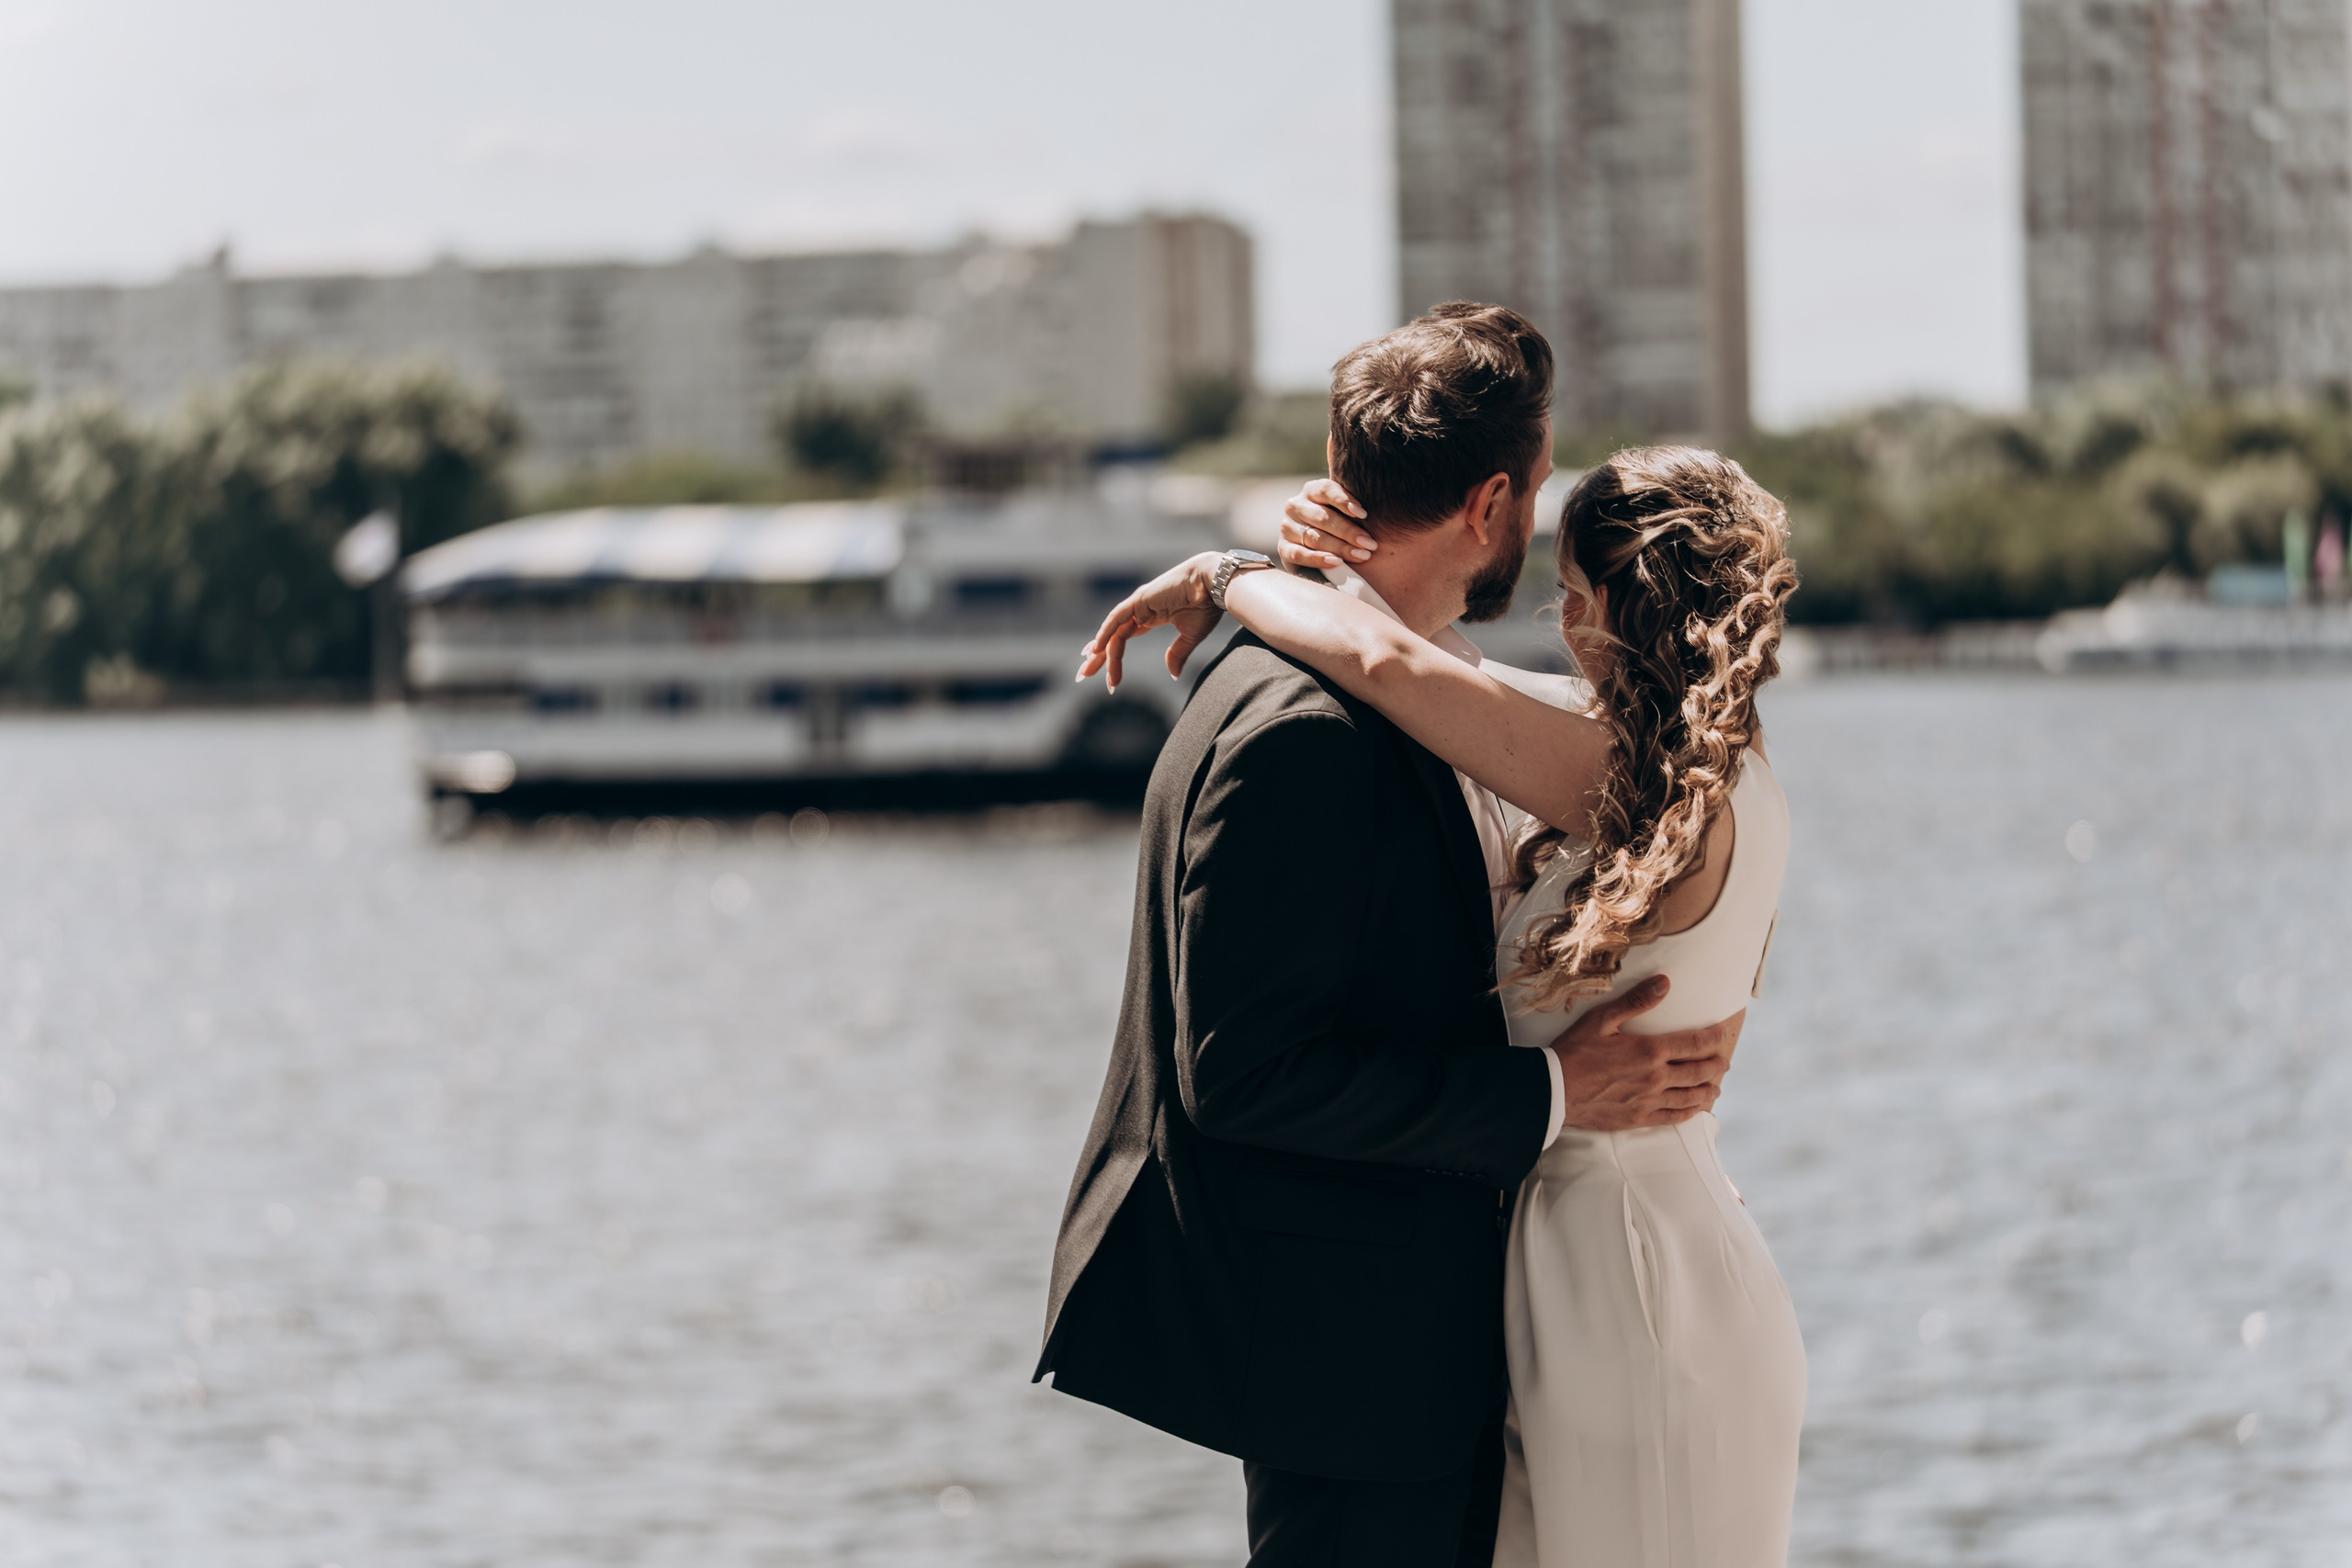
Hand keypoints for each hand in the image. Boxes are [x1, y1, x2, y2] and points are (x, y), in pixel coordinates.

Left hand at [1077, 552, 1225, 690]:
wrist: (1215, 585)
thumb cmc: (1207, 606)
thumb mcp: (1190, 637)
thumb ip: (1177, 654)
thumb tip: (1173, 674)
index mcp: (1151, 616)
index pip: (1123, 637)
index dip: (1111, 655)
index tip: (1104, 674)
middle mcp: (1141, 610)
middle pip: (1113, 636)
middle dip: (1098, 657)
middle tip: (1083, 675)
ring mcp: (1138, 604)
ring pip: (1114, 632)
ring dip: (1100, 652)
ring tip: (1088, 670)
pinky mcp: (1140, 599)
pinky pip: (1117, 619)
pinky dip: (1105, 633)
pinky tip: (1096, 649)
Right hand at [1279, 479, 1377, 571]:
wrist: (1312, 547)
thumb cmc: (1337, 525)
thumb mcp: (1343, 511)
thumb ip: (1352, 508)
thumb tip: (1374, 512)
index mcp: (1311, 490)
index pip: (1326, 490)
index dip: (1344, 500)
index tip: (1364, 514)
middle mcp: (1296, 505)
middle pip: (1323, 517)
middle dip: (1349, 532)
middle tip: (1370, 543)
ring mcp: (1287, 527)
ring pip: (1315, 537)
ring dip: (1340, 548)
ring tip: (1362, 555)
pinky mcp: (1283, 548)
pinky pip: (1300, 554)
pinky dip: (1318, 559)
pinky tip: (1336, 562)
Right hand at [1545, 977, 1742, 1132]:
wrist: (1554, 1091)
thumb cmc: (1574, 1052)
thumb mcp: (1601, 1019)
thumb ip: (1636, 1002)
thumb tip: (1665, 983)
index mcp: (1649, 1050)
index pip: (1695, 1044)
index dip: (1714, 1038)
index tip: (1723, 1033)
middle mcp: (1656, 1078)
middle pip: (1699, 1072)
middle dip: (1716, 1065)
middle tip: (1725, 1061)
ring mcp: (1649, 1101)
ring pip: (1691, 1097)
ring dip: (1708, 1090)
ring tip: (1717, 1086)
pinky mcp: (1640, 1118)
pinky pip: (1674, 1117)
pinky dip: (1690, 1112)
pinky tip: (1695, 1108)